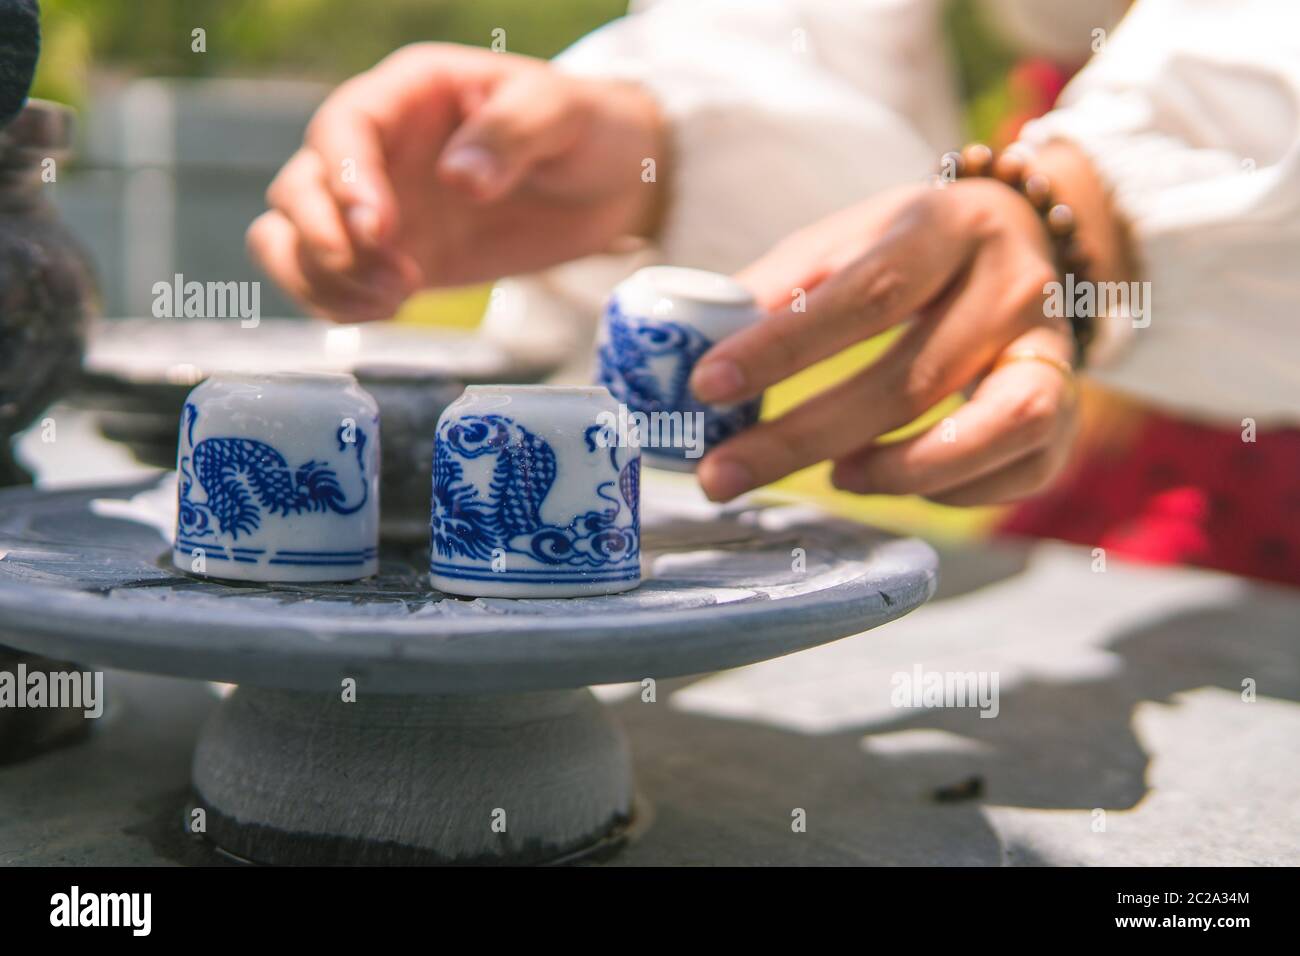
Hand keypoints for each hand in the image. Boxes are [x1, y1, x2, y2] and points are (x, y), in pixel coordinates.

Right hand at [247, 43, 664, 320]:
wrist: (611, 183)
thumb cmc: (586, 130)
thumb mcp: (562, 114)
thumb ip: (512, 134)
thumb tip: (459, 177)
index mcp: (410, 94)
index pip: (344, 126)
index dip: (345, 179)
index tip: (379, 229)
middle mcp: (377, 147)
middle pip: (299, 187)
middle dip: (327, 240)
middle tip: (395, 277)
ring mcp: (378, 205)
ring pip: (291, 236)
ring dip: (322, 276)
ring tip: (392, 297)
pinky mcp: (391, 256)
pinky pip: (326, 280)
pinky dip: (338, 303)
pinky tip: (388, 310)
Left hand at [688, 176, 1082, 505]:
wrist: (1030, 233)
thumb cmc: (914, 248)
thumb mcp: (851, 239)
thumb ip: (784, 286)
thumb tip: (699, 342)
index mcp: (944, 228)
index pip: (865, 293)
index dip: (783, 347)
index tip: (707, 386)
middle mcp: (1010, 286)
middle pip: (911, 380)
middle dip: (803, 438)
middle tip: (722, 477)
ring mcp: (1053, 348)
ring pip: (995, 429)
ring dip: (899, 472)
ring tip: (834, 480)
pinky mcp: (1070, 404)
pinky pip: (1022, 468)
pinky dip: (953, 490)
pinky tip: (895, 480)